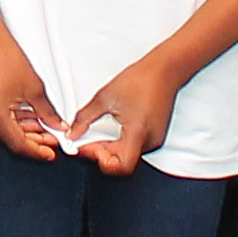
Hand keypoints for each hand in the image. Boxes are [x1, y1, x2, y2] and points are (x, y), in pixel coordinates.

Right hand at [0, 27, 60, 163]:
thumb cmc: (6, 55)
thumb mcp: (34, 87)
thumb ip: (47, 112)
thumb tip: (58, 126)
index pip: (17, 143)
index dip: (36, 150)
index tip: (51, 153)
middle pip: (10, 139)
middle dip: (33, 140)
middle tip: (53, 140)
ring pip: (5, 129)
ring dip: (25, 130)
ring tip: (46, 128)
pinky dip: (15, 120)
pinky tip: (31, 118)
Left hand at [70, 54, 184, 175]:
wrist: (164, 70)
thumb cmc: (141, 80)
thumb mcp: (104, 97)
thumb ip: (84, 118)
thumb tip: (73, 134)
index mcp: (138, 133)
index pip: (121, 166)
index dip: (100, 159)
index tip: (85, 146)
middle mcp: (150, 141)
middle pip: (122, 162)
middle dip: (101, 152)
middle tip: (86, 139)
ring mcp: (155, 139)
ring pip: (128, 155)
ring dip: (110, 148)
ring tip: (98, 133)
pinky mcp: (156, 135)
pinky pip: (135, 147)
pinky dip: (121, 143)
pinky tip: (112, 130)